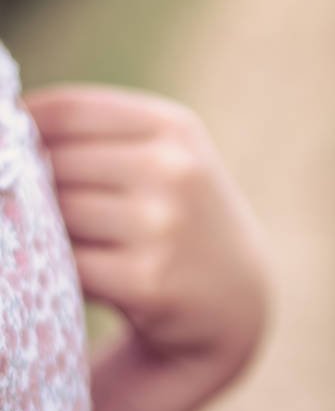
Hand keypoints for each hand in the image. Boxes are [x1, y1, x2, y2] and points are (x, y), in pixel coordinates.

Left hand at [25, 85, 268, 410]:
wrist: (236, 299)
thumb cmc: (179, 218)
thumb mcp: (163, 158)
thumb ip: (93, 138)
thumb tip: (2, 131)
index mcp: (175, 128)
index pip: (66, 111)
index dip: (20, 129)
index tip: (13, 153)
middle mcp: (174, 169)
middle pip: (52, 163)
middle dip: (35, 187)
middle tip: (58, 211)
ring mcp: (163, 225)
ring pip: (54, 213)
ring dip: (46, 230)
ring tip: (74, 242)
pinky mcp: (147, 280)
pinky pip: (65, 264)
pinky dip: (57, 270)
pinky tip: (81, 274)